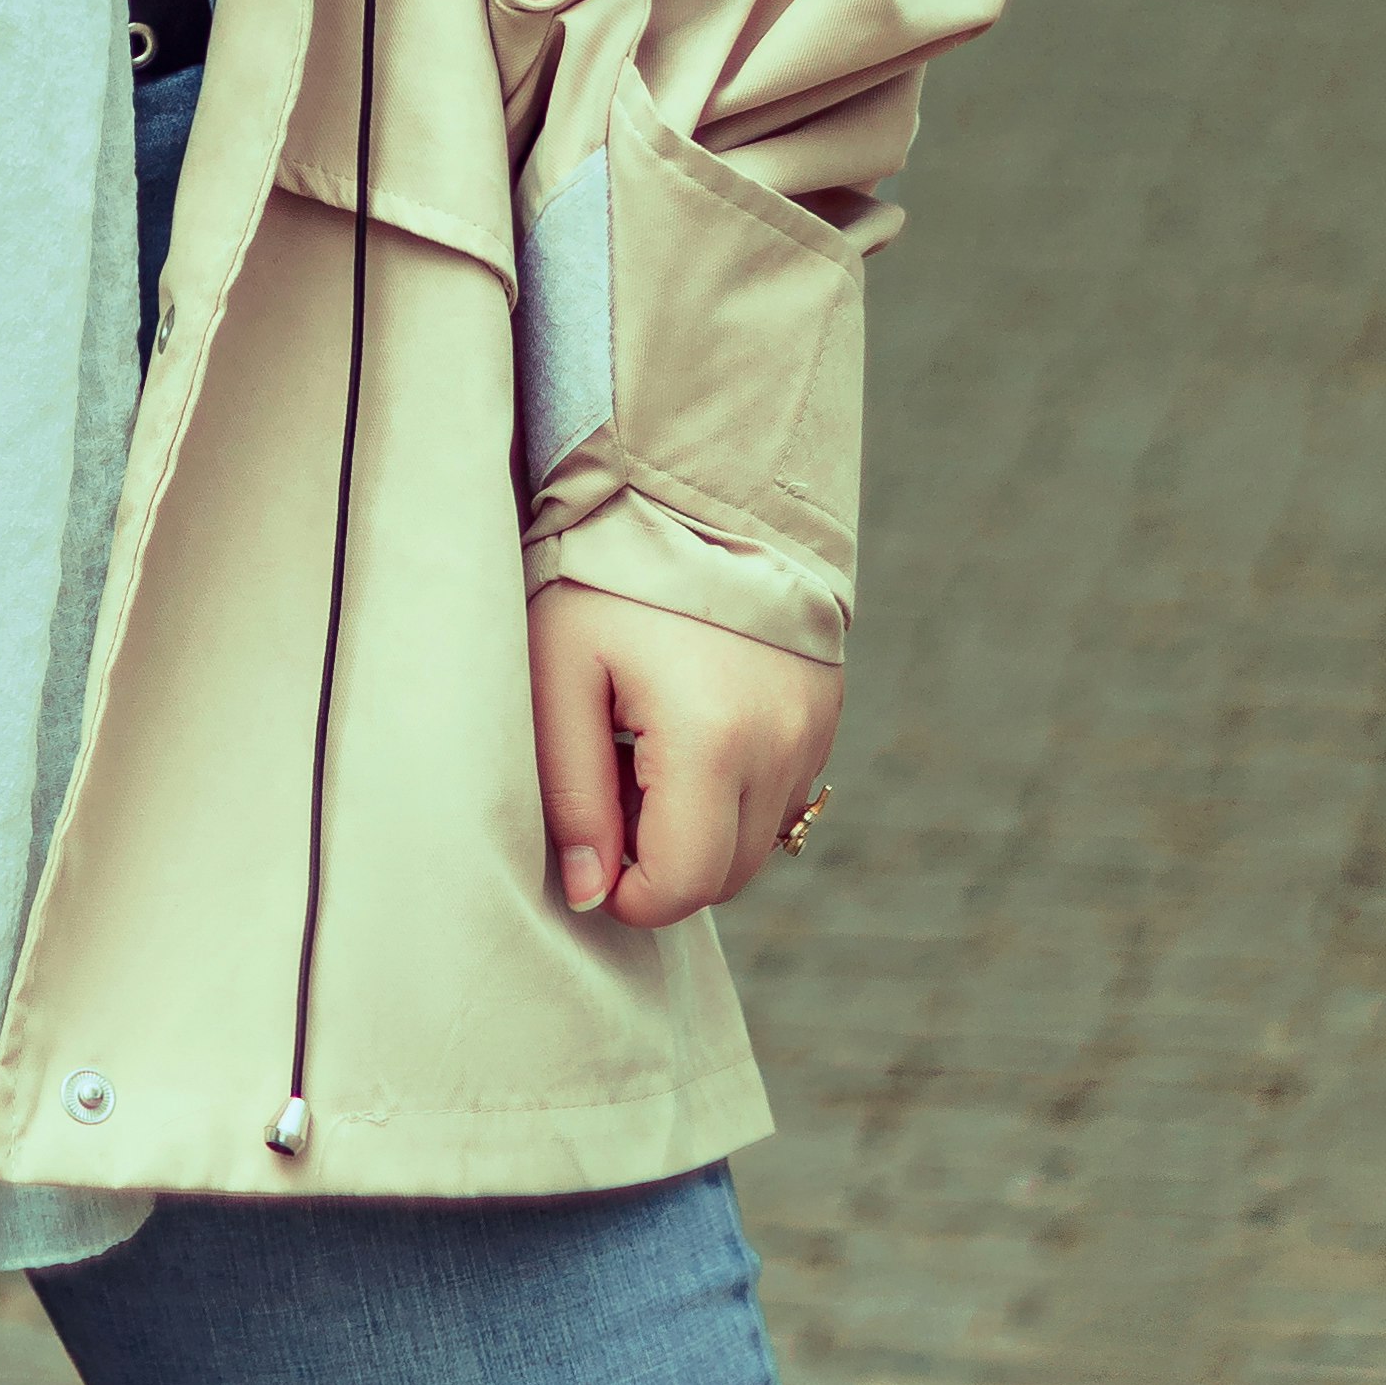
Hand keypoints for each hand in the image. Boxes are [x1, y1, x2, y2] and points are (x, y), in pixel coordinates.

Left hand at [531, 584, 839, 930]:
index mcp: (713, 740)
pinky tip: (687, 731)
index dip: (629, 896)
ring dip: (701, 831)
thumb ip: (572, 792)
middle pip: (727, 875)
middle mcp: (780, 745)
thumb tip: (588, 892)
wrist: (691, 488)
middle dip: (664, 864)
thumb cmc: (606, 578)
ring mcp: (812, 730)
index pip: (684, 884)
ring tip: (643, 754)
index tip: (590, 862)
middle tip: (608, 793)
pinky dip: (735, 794)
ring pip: (759, 842)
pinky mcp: (824, 713)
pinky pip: (782, 794)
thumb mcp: (562, 674)